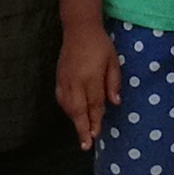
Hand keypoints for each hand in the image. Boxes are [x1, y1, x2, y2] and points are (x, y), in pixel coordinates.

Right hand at [56, 29, 118, 146]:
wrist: (79, 29)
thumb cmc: (100, 45)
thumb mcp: (113, 61)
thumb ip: (113, 82)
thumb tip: (115, 102)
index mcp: (91, 77)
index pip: (94, 104)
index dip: (95, 121)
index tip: (96, 135)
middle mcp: (76, 81)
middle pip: (78, 110)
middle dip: (82, 128)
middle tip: (85, 145)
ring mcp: (65, 80)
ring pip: (68, 106)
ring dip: (74, 121)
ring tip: (81, 133)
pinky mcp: (59, 78)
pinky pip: (61, 98)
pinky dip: (66, 110)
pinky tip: (72, 115)